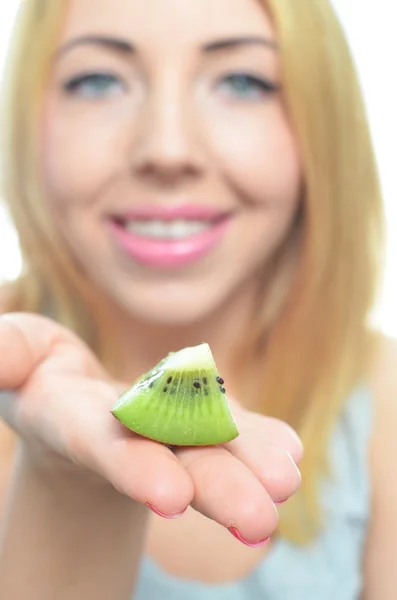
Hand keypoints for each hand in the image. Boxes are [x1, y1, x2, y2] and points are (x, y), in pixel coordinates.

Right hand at [0, 313, 301, 545]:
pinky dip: (259, 440)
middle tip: (258, 516)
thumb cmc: (39, 369)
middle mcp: (127, 433)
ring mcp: (165, 427)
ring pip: (209, 446)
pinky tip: (291, 451)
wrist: (74, 401)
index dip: (133, 465)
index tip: (169, 494)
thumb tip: (0, 357)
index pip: (103, 445)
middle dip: (212, 484)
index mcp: (72, 420)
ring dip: (247, 465)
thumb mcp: (21, 353)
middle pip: (171, 458)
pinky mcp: (195, 415)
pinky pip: (228, 428)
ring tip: (286, 481)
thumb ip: (10, 351)